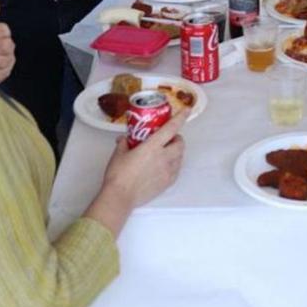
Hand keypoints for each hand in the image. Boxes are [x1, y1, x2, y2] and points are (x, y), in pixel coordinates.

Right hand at [86, 110, 187, 234]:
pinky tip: (163, 166)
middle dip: (177, 138)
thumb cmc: (118, 174)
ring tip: (165, 153)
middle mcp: (164, 157)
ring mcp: (167, 171)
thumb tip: (124, 139)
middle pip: (180, 143)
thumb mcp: (119, 154)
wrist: (121, 197)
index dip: (181, 117)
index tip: (187, 110)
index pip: (171, 128)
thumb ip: (124, 143)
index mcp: (152, 146)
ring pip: (180, 157)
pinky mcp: (167, 183)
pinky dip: (174, 165)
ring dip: (176, 152)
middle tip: (167, 139)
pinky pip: (176, 170)